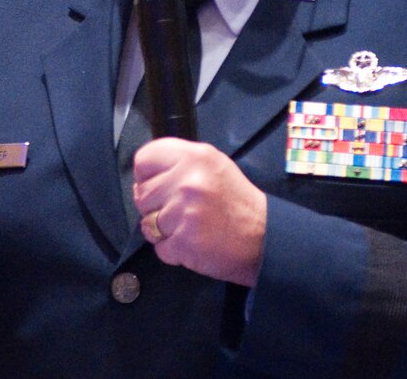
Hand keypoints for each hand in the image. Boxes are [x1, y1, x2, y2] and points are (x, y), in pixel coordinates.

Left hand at [132, 138, 265, 286]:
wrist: (264, 237)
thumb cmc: (236, 202)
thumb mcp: (212, 165)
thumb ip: (178, 164)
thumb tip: (142, 179)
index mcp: (194, 156)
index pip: (144, 160)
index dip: (146, 176)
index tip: (159, 185)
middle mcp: (188, 180)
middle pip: (141, 194)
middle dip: (155, 206)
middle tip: (181, 211)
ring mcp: (185, 211)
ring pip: (147, 224)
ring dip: (163, 231)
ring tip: (189, 226)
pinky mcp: (185, 242)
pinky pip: (160, 248)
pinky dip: (172, 250)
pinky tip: (193, 242)